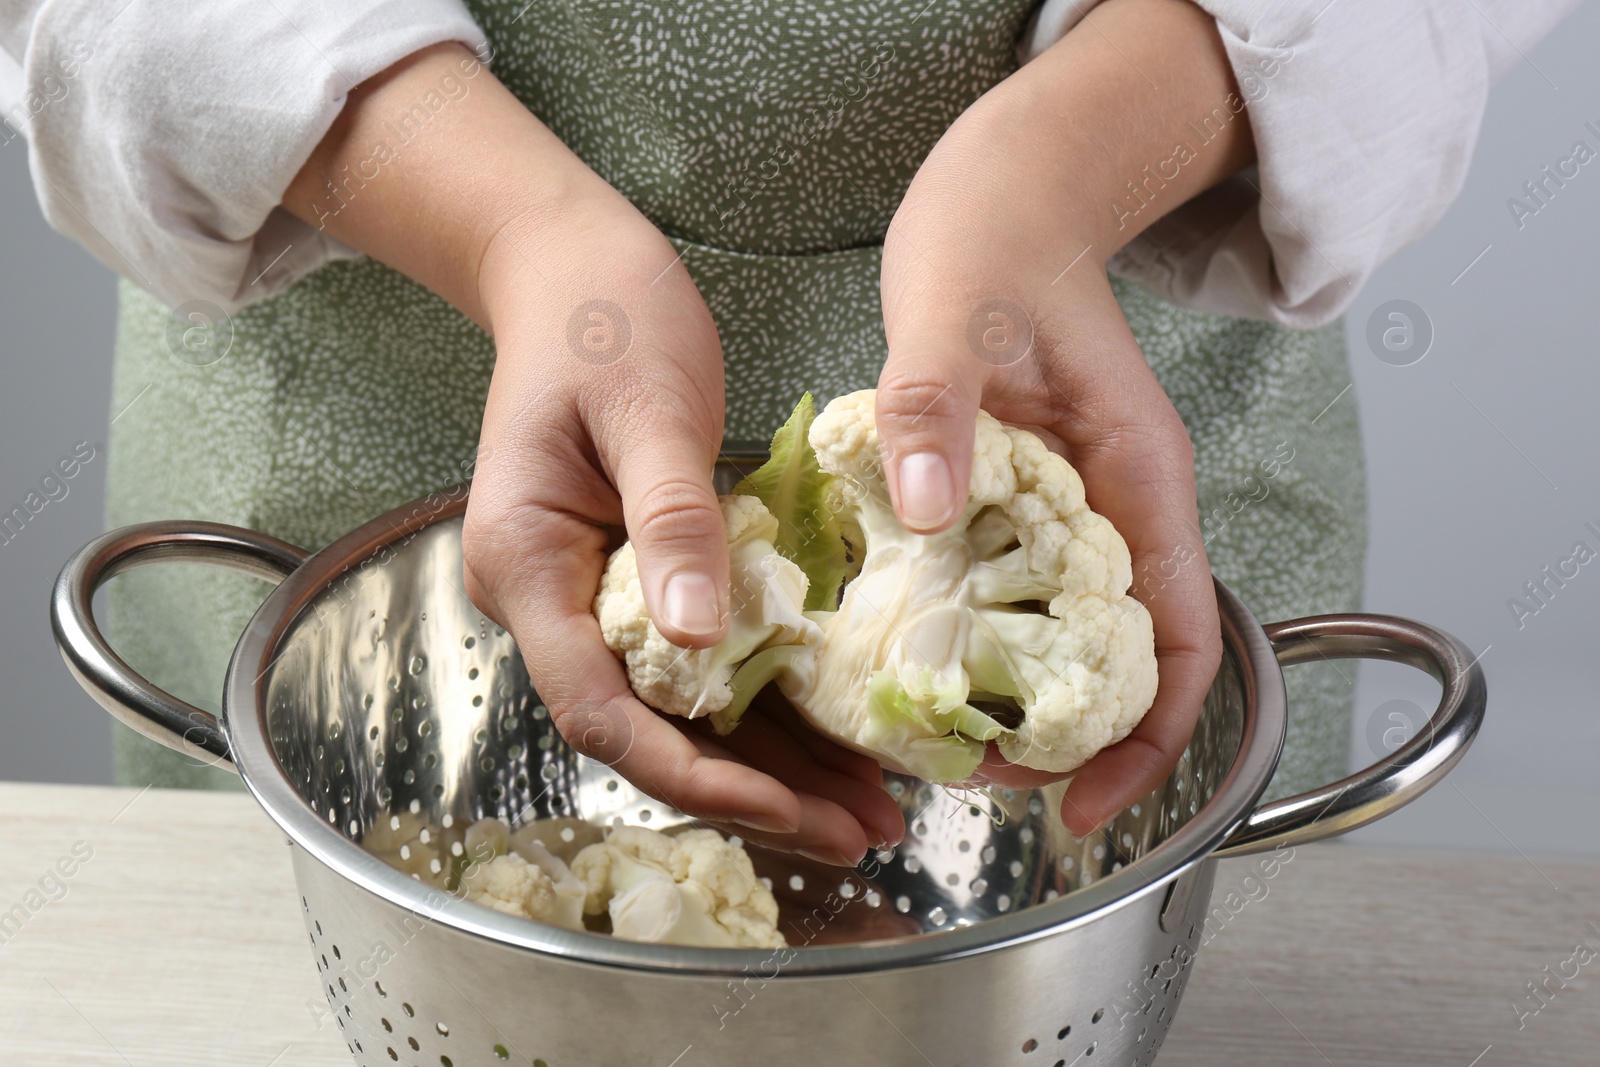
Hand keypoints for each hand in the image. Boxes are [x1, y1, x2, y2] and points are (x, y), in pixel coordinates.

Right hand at [284, 43, 901, 863]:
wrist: (572, 268)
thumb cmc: (604, 319)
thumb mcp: (647, 409)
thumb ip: (671, 521)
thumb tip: (698, 638)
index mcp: (526, 566)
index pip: (601, 710)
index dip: (696, 773)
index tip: (787, 808)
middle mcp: (549, 601)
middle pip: (647, 731)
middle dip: (751, 793)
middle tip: (860, 831)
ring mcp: (592, 597)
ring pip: (680, 713)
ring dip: (771, 766)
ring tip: (869, 808)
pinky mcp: (636, 582)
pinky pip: (702, 666)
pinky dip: (769, 708)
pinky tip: (837, 738)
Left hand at [873, 0, 1248, 835]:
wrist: (1005, 190)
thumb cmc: (995, 239)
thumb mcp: (951, 315)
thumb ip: (936, 407)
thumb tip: (930, 507)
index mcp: (1137, 479)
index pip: (1177, 644)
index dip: (1144, 741)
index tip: (1082, 804)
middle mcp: (1118, 507)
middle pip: (1121, 663)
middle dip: (1064, 738)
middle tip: (975, 776)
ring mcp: (1073, 504)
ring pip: (1067, 637)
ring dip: (1017, 697)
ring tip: (939, 738)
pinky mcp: (1024, 495)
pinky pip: (1014, 592)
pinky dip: (979, 639)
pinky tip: (916, 655)